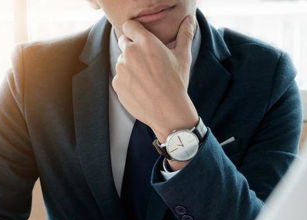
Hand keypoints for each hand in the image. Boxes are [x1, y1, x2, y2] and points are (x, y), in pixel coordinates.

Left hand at [113, 16, 198, 145]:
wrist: (168, 111)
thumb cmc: (177, 83)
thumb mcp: (183, 57)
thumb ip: (184, 35)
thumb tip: (189, 20)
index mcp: (145, 42)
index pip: (129, 26)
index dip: (135, 32)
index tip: (141, 40)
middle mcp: (130, 53)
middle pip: (124, 42)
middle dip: (132, 49)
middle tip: (147, 63)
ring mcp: (121, 69)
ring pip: (122, 62)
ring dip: (130, 67)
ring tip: (146, 79)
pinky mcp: (117, 84)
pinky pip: (119, 78)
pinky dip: (127, 82)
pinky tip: (141, 89)